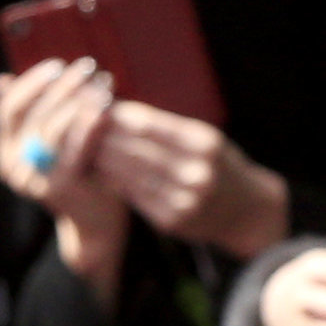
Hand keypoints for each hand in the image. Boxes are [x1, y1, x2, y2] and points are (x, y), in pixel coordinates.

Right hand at [0, 57, 129, 289]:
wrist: (97, 220)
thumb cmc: (81, 170)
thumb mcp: (56, 137)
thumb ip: (36, 111)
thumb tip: (0, 81)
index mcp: (6, 150)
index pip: (8, 108)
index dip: (31, 83)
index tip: (58, 65)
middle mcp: (12, 165)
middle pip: (31, 114)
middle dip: (62, 85)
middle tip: (87, 66)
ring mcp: (33, 177)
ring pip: (51, 127)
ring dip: (79, 100)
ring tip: (103, 85)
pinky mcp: (58, 186)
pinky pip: (73, 147)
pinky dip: (89, 124)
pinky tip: (106, 107)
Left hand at [88, 104, 286, 257]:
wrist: (248, 211)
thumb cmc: (218, 165)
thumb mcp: (204, 138)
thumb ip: (166, 128)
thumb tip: (119, 110)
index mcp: (204, 144)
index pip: (153, 126)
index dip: (121, 116)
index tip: (96, 105)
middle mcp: (196, 173)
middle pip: (138, 151)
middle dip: (105, 136)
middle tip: (77, 125)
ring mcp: (184, 200)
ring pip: (131, 175)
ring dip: (103, 159)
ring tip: (81, 146)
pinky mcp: (172, 221)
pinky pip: (135, 197)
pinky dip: (114, 181)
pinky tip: (98, 170)